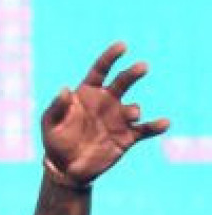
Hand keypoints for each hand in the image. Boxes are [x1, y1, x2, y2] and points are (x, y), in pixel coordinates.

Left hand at [41, 41, 169, 184]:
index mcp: (88, 93)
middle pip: (122, 82)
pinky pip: (145, 130)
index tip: (122, 46)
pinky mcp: (127, 137)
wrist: (65, 168)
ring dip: (134, 110)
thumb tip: (64, 89)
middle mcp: (106, 102)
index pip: (101, 70)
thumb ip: (56, 107)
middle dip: (132, 74)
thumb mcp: (50, 124)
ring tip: (132, 115)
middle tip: (142, 68)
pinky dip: (156, 126)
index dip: (110, 57)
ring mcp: (118, 119)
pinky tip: (164, 124)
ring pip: (133, 108)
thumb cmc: (55, 141)